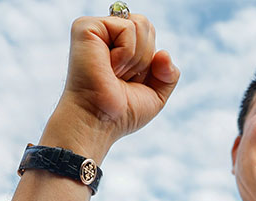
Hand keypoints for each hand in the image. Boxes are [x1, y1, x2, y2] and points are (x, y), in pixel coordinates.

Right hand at [43, 14, 179, 158]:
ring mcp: (95, 29)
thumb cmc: (121, 113)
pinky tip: (109, 67)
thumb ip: (169, 74)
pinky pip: (127, 27)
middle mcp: (106, 34)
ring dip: (136, 58)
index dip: (150, 61)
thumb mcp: (156, 94)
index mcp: (118, 45)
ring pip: (141, 24)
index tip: (131, 81)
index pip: (149, 33)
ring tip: (115, 73)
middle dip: (144, 58)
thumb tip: (164, 53)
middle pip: (146, 24)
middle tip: (123, 77)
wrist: (99, 121)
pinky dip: (126, 53)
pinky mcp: (86, 27)